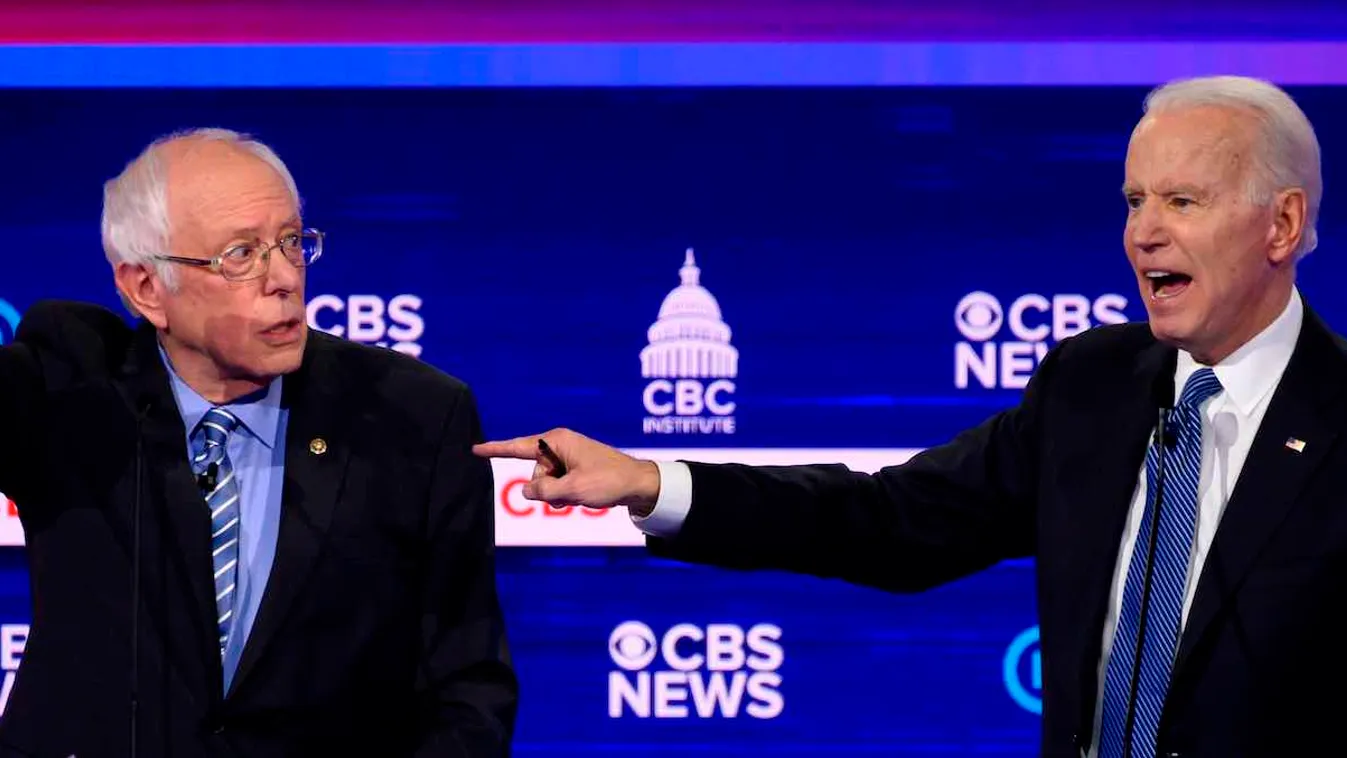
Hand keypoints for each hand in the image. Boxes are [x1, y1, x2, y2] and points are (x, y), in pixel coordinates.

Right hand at [472, 428, 661, 516]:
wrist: (638, 484)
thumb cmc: (608, 482)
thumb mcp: (572, 490)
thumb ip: (543, 491)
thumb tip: (526, 491)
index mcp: (556, 441)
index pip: (518, 447)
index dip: (495, 450)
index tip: (474, 449)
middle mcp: (559, 445)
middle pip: (535, 472)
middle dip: (546, 487)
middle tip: (572, 491)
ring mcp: (568, 456)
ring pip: (546, 482)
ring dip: (558, 493)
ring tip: (581, 493)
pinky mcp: (575, 467)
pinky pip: (558, 484)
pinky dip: (565, 493)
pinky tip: (583, 494)